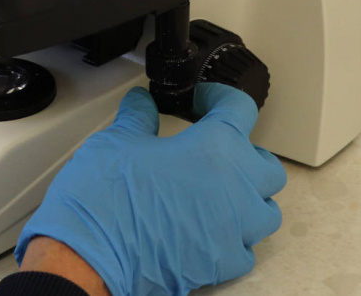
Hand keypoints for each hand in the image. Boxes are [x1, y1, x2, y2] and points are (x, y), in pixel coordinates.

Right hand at [17, 84, 286, 295]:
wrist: (92, 257)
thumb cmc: (106, 198)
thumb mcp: (117, 141)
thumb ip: (138, 117)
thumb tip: (141, 103)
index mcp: (216, 148)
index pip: (239, 108)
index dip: (219, 97)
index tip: (204, 99)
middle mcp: (237, 188)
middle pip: (268, 165)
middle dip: (247, 154)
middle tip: (218, 150)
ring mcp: (234, 230)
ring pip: (266, 211)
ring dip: (249, 199)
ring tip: (222, 193)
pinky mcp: (223, 264)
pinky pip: (245, 249)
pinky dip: (234, 239)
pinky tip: (210, 231)